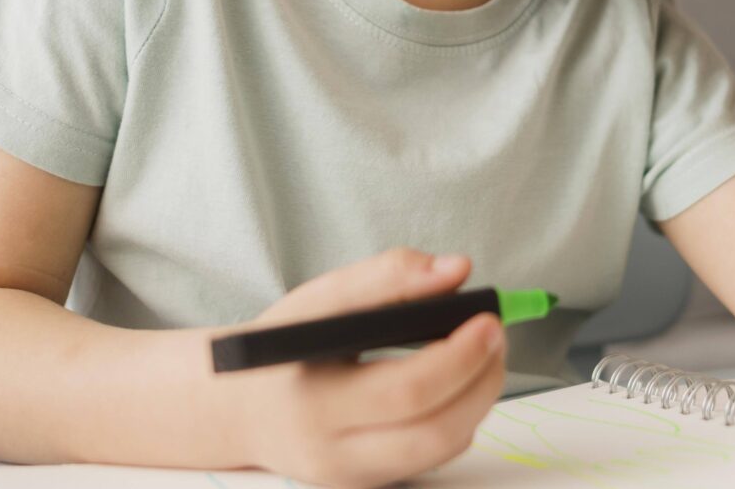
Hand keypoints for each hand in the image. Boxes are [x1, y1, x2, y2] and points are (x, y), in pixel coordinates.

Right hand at [217, 248, 505, 487]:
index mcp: (314, 401)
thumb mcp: (318, 302)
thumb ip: (387, 277)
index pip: (404, 391)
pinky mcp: (369, 486)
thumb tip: (457, 269)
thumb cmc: (283, 351)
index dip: (458, 357)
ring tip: (485, 354)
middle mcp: (332, 453)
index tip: (488, 319)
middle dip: (481, 381)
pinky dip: (459, 419)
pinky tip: (457, 384)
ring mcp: (352, 478)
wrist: (238, 410)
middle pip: (433, 432)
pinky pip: (432, 458)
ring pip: (441, 450)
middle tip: (496, 336)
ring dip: (479, 399)